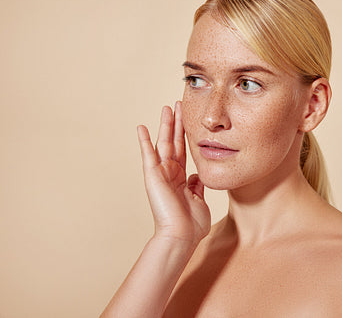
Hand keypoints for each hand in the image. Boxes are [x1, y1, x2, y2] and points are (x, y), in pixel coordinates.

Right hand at [137, 101, 210, 244]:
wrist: (181, 236)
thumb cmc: (192, 225)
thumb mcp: (199, 200)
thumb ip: (197, 185)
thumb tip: (196, 176)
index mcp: (181, 178)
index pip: (183, 151)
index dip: (186, 134)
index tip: (188, 119)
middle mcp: (170, 173)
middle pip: (174, 142)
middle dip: (177, 123)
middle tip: (178, 105)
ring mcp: (161, 174)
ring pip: (164, 143)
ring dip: (166, 125)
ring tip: (167, 108)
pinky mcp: (153, 176)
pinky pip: (148, 154)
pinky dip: (144, 140)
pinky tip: (141, 127)